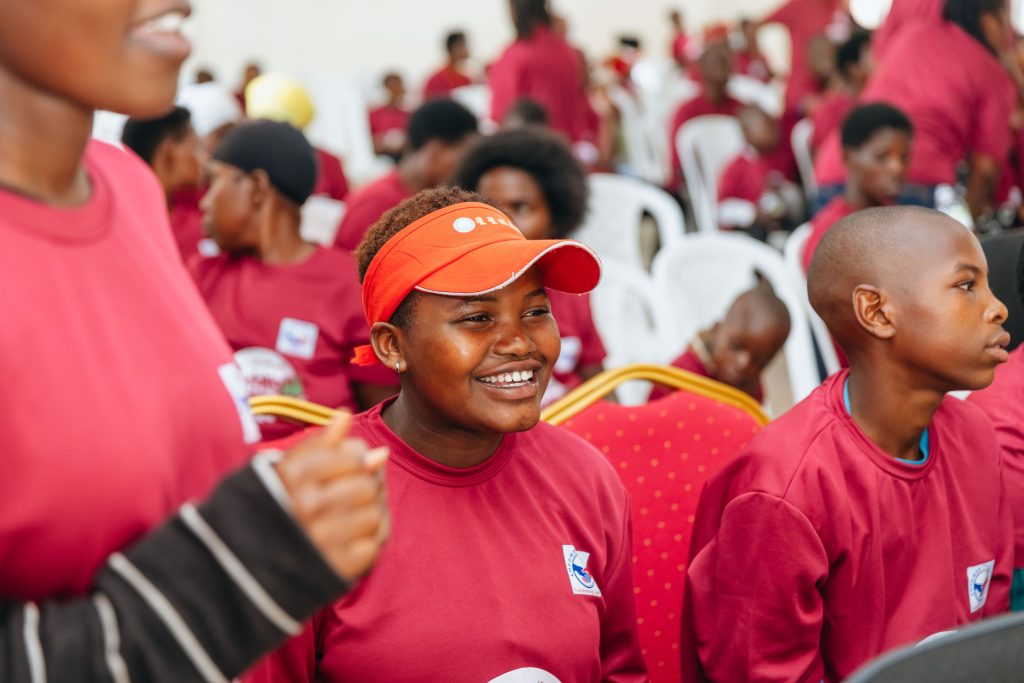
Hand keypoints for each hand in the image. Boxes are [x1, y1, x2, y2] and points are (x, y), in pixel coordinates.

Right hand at [273, 413, 389, 581]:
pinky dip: (365, 544)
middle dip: (364, 486)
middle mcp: (307, 505)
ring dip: (366, 516)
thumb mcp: (282, 471)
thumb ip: (316, 443)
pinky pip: (372, 547)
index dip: (356, 459)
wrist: (237, 571)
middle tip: (349, 495)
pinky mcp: (334, 569)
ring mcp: (322, 539)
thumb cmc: (268, 510)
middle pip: (366, 483)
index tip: (347, 468)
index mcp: (292, 476)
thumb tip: (347, 415)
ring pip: (373, 514)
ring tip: (346, 518)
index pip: (352, 454)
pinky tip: (348, 541)